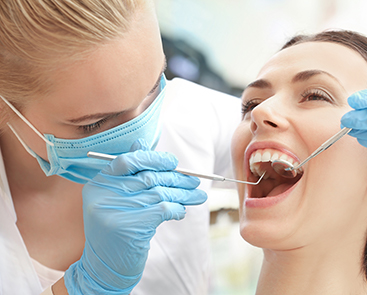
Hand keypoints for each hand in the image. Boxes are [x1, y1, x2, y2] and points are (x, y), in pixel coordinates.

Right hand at [64, 139, 206, 293]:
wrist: (105, 267)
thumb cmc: (117, 229)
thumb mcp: (117, 199)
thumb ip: (129, 173)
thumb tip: (142, 142)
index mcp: (99, 184)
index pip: (128, 160)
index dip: (153, 158)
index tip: (173, 162)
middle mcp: (104, 195)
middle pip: (148, 177)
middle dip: (176, 179)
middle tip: (195, 182)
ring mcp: (115, 211)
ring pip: (159, 193)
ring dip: (183, 194)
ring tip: (198, 196)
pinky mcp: (130, 227)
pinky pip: (163, 209)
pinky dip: (177, 209)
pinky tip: (181, 211)